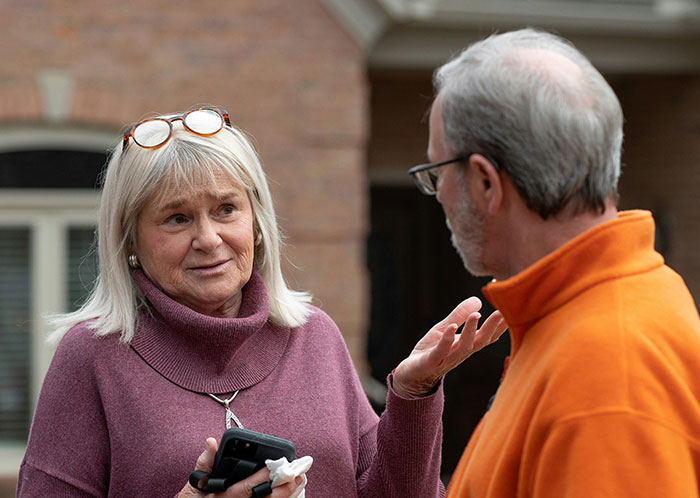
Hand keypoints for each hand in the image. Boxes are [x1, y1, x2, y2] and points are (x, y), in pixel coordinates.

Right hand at [178, 438, 302, 497]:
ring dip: (285, 496)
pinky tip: (290, 493)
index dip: (264, 478)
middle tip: (298, 477)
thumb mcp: (194, 482)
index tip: (278, 466)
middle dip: (282, 490)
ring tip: (299, 482)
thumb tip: (211, 442)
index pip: (247, 487)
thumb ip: (204, 462)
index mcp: (223, 496)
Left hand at [393, 297, 506, 398]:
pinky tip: (451, 328)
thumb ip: (459, 315)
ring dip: (471, 332)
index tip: (510, 311)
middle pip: (480, 341)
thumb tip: (478, 300)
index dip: (499, 325)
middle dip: (492, 328)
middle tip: (502, 312)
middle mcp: (460, 353)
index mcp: (466, 345)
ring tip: (476, 315)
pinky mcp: (431, 361)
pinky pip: (441, 351)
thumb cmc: (430, 350)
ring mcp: (446, 358)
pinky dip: (447, 339)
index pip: (487, 336)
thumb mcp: (444, 328)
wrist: (411, 373)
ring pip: (463, 347)